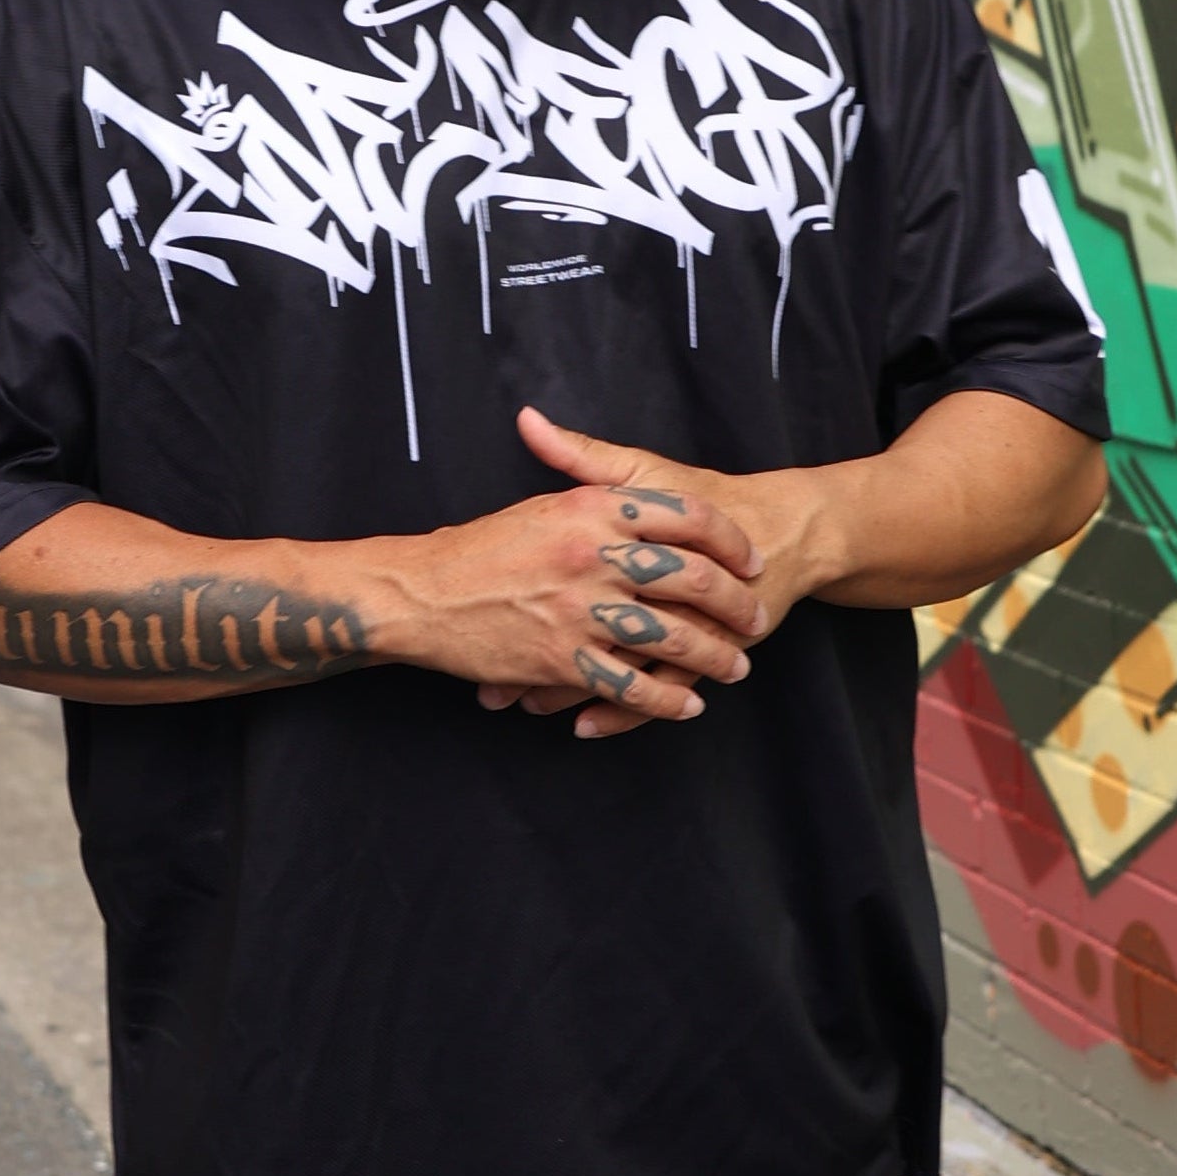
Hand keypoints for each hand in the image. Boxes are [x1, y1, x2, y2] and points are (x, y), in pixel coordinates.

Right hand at [368, 415, 767, 737]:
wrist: (421, 594)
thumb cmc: (481, 547)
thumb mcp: (542, 502)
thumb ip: (588, 482)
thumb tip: (632, 470)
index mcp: (593, 508)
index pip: (686, 518)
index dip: (729, 540)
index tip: (750, 559)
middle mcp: (593, 555)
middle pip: (692, 578)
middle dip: (735, 603)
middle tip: (756, 617)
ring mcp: (579, 611)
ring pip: (671, 638)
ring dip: (713, 658)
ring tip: (736, 667)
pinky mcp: (561, 660)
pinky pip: (631, 686)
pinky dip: (665, 700)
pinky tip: (687, 704)